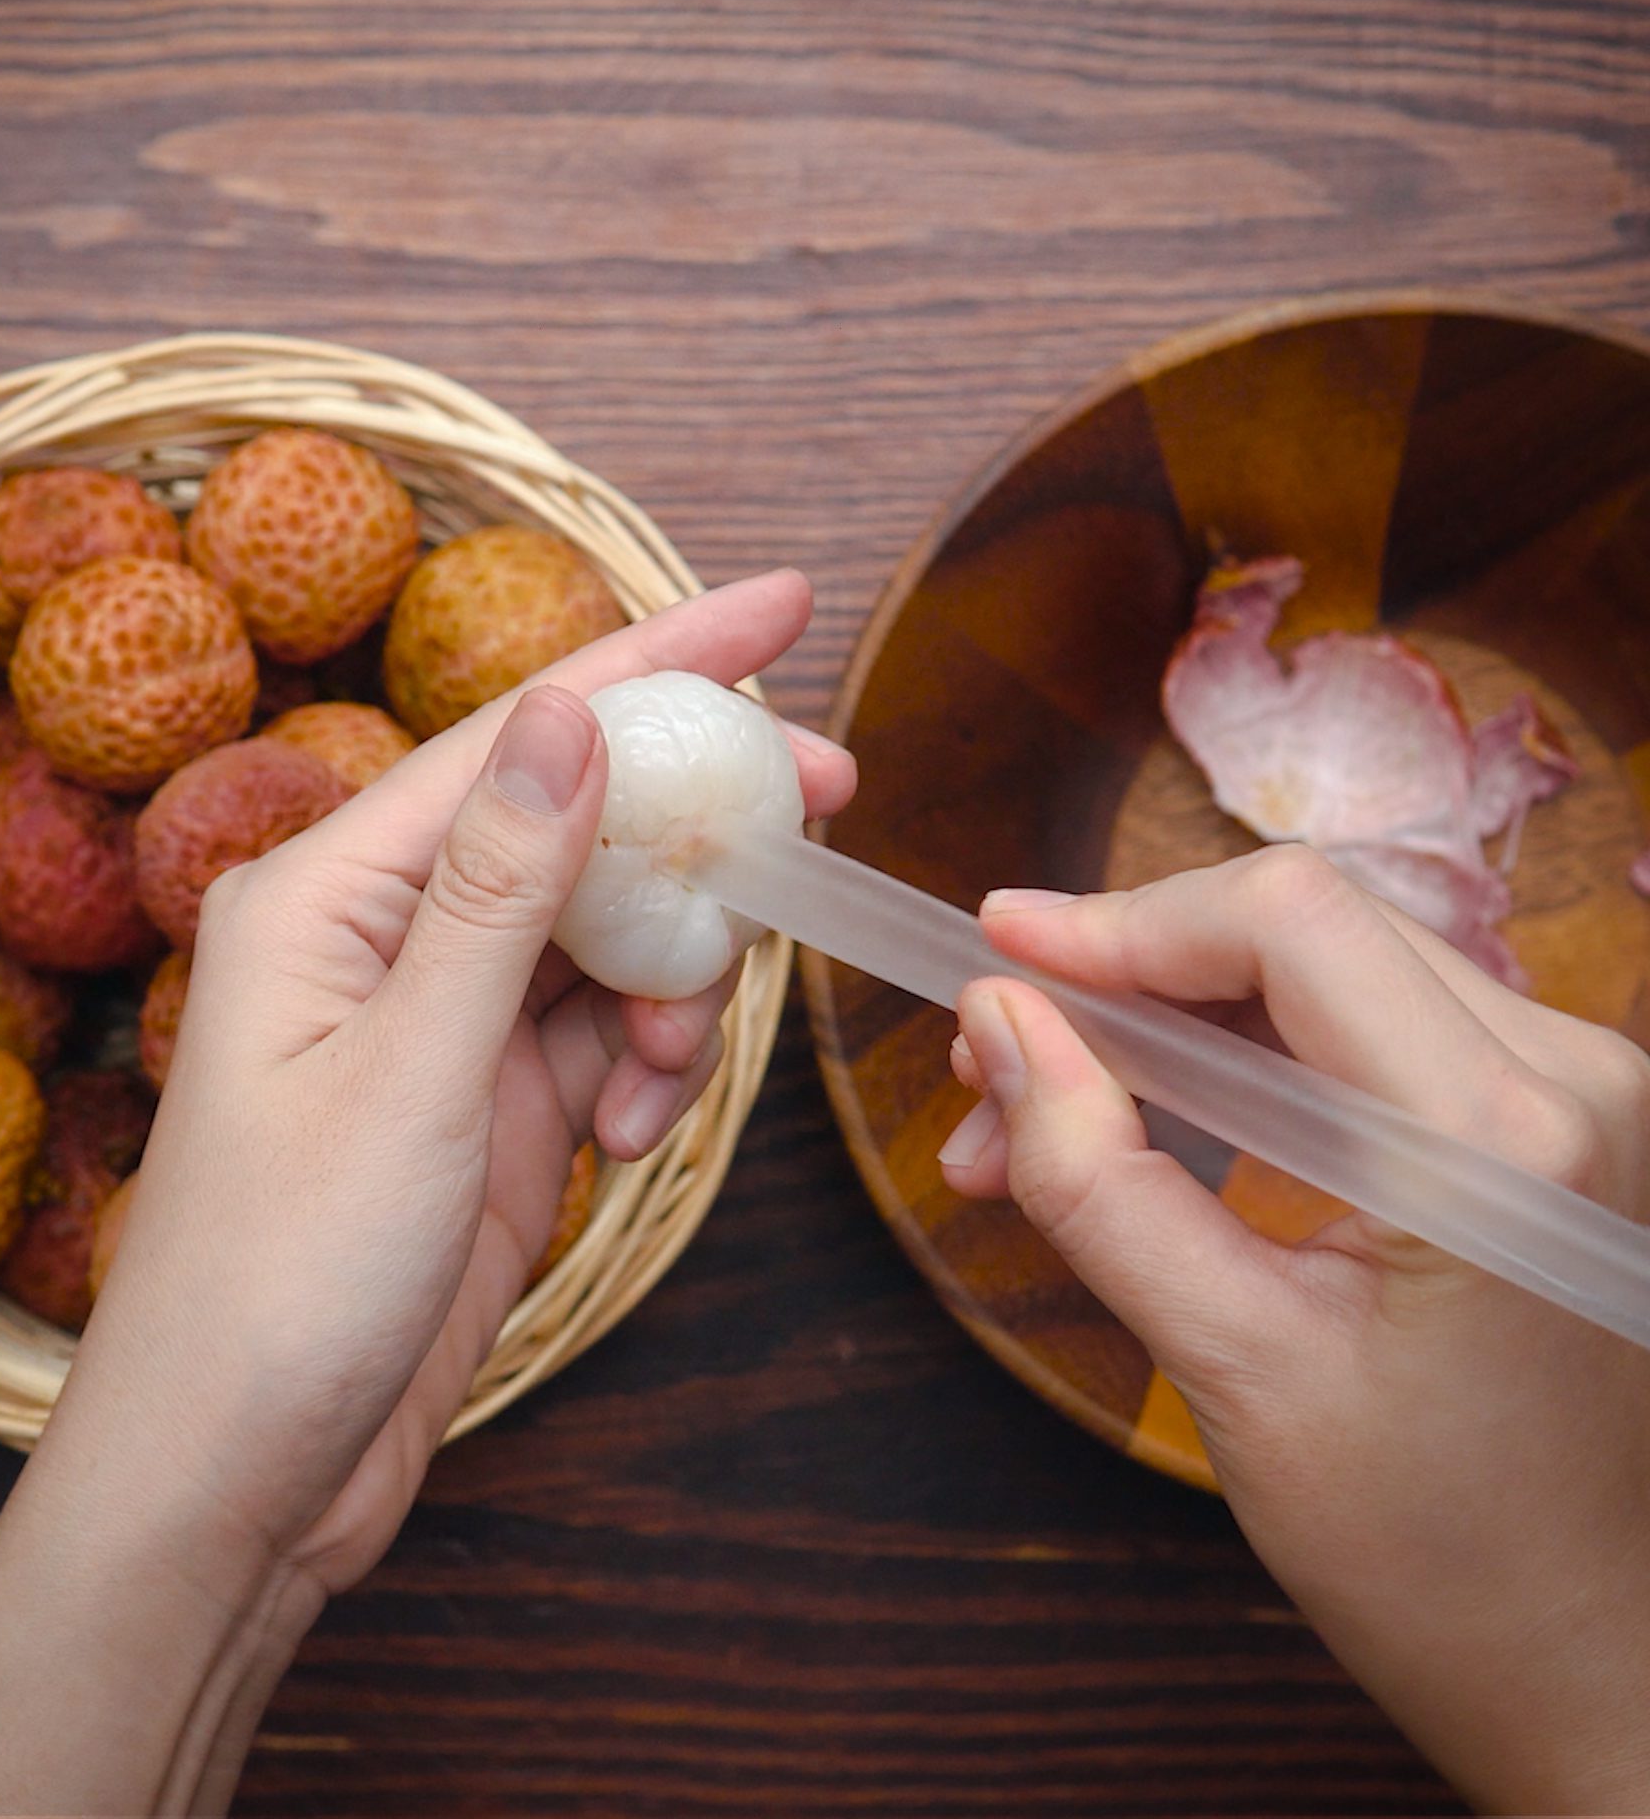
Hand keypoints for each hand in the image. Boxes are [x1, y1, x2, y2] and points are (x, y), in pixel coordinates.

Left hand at [0, 569, 853, 1816]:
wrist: (241, 1482)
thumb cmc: (282, 1281)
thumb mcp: (411, 1074)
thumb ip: (500, 890)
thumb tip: (571, 715)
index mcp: (331, 890)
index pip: (523, 738)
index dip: (662, 662)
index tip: (784, 603)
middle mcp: (386, 933)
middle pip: (583, 826)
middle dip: (701, 826)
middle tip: (828, 803)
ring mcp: (441, 1021)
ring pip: (610, 935)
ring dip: (673, 988)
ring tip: (653, 1088)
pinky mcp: (484, 1103)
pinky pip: (602, 1034)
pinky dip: (642, 1070)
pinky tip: (621, 1141)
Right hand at [942, 846, 1649, 1814]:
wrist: (1594, 1658)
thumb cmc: (1432, 1553)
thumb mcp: (1235, 1372)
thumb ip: (1100, 1179)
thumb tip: (996, 1021)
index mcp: (1500, 1136)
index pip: (1288, 923)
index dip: (1122, 919)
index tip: (995, 949)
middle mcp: (1569, 1075)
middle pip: (1301, 932)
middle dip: (1125, 985)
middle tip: (987, 1071)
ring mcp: (1576, 1091)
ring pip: (1321, 976)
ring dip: (1166, 1033)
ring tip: (1031, 1133)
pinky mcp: (1550, 1119)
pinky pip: (1362, 1034)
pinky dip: (1238, 1069)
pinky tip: (1140, 1134)